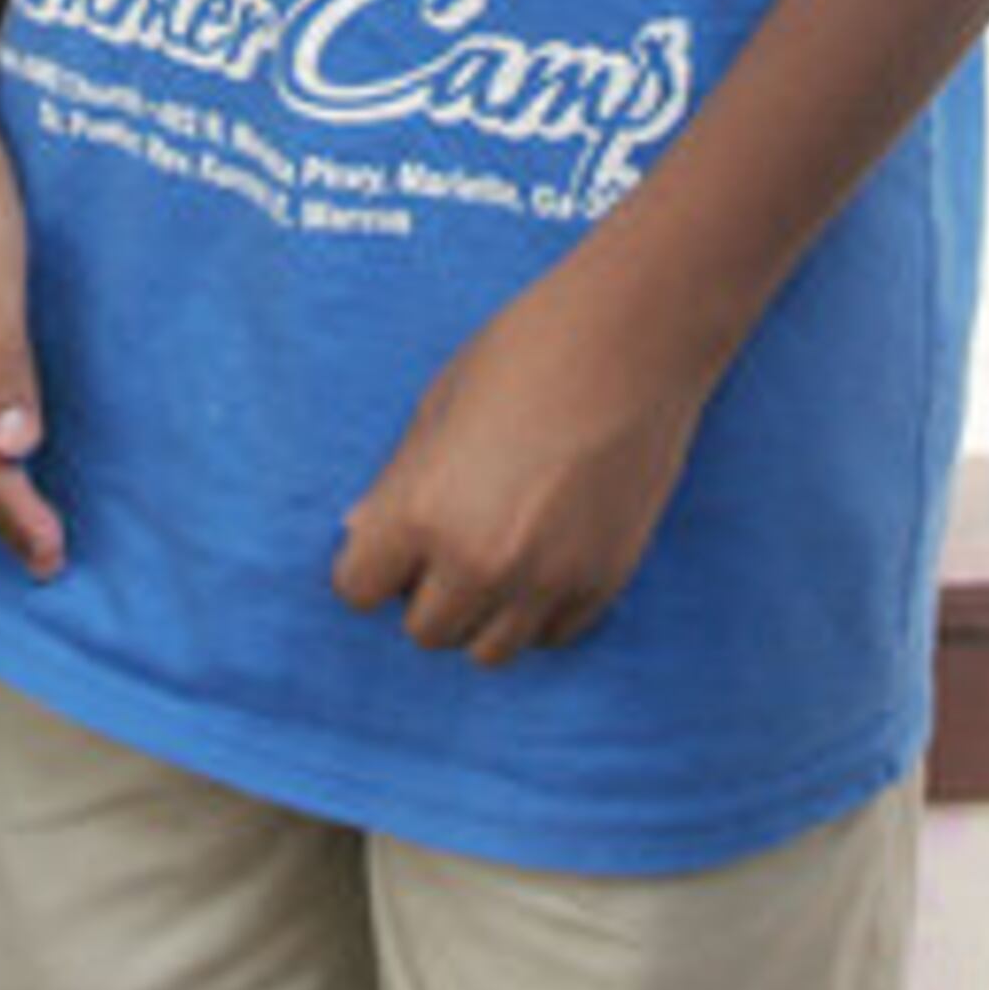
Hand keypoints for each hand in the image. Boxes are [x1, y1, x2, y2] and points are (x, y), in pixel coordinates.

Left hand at [329, 249, 708, 666]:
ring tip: (496, 549)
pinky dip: (538, 609)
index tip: (391, 538)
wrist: (631, 339)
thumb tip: (358, 533)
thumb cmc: (522, 354)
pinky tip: (543, 552)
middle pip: (424, 630)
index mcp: (422, 512)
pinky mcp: (603, 582)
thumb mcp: (436, 408)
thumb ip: (396, 484)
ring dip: (481, 611)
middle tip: (449, 537)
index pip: (359, 589)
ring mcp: (547, 580)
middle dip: (425, 591)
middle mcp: (481, 562)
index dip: (370, 563)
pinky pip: (550, 634)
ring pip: (488, 650)